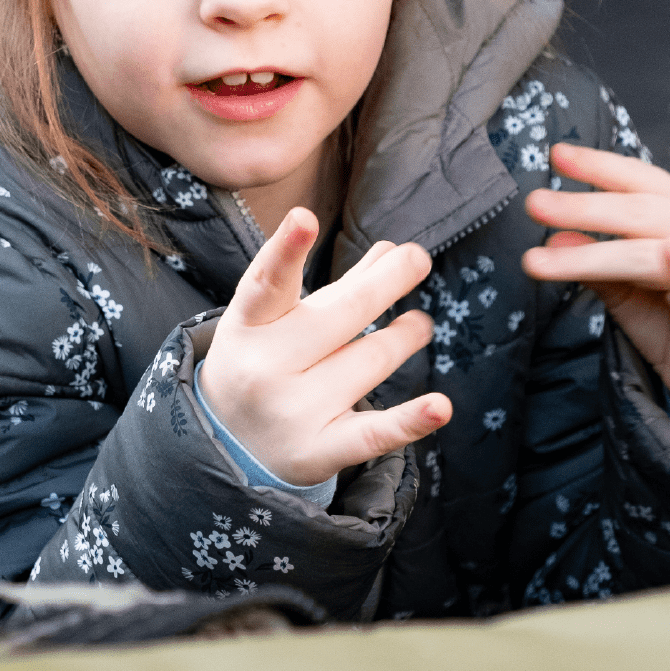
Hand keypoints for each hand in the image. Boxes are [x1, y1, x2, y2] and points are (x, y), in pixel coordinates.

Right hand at [198, 208, 451, 484]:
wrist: (229, 445)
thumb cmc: (262, 361)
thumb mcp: (275, 319)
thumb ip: (333, 287)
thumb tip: (391, 249)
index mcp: (247, 326)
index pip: (267, 283)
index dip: (286, 250)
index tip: (305, 218)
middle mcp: (265, 368)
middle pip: (339, 316)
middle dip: (384, 283)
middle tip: (417, 258)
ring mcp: (292, 412)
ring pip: (368, 361)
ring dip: (403, 336)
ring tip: (419, 323)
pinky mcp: (319, 452)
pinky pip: (372, 434)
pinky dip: (410, 421)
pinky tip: (440, 405)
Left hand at [523, 142, 669, 461]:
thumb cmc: (669, 321)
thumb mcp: (619, 285)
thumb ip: (589, 259)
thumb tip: (552, 236)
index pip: (637, 179)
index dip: (598, 165)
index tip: (557, 154)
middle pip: (636, 209)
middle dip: (582, 206)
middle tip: (535, 204)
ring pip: (647, 249)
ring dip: (592, 252)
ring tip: (541, 258)